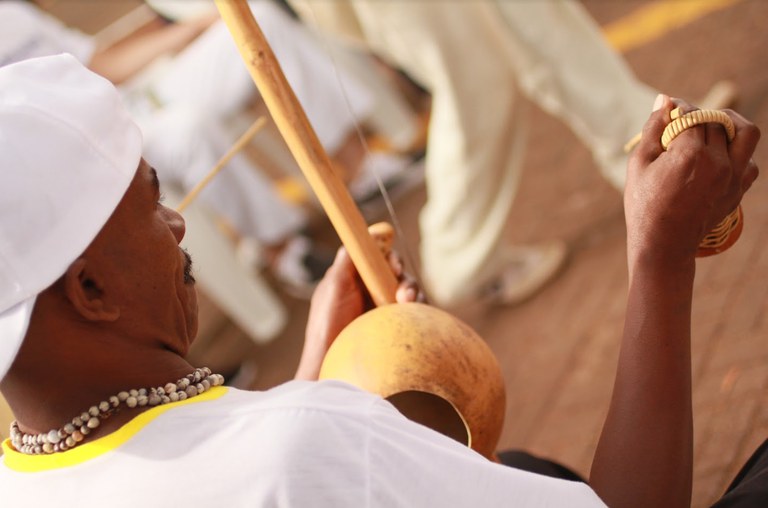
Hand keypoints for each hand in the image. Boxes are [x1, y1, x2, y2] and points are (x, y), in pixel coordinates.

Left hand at [295, 244, 423, 380]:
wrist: (330, 362)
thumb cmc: (326, 325)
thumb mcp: (333, 286)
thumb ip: (348, 260)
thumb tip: (367, 232)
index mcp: (355, 277)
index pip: (378, 256)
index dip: (388, 256)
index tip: (392, 263)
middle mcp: (371, 290)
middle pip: (397, 273)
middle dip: (402, 276)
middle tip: (401, 287)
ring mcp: (383, 308)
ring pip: (408, 291)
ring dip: (411, 292)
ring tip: (406, 302)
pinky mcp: (395, 326)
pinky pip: (413, 312)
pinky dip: (417, 310)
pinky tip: (412, 313)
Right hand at [624, 95, 759, 267]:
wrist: (663, 244)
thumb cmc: (644, 204)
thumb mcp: (639, 163)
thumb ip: (654, 128)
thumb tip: (665, 99)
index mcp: (689, 154)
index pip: (691, 115)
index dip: (679, 108)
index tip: (670, 111)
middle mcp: (717, 162)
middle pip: (716, 121)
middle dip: (699, 117)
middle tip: (683, 125)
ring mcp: (732, 177)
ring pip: (746, 133)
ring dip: (731, 124)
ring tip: (714, 127)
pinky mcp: (739, 190)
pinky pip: (750, 161)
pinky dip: (738, 154)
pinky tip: (719, 158)